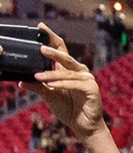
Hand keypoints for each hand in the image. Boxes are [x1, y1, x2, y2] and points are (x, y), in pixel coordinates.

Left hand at [20, 23, 105, 141]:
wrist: (84, 126)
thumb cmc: (69, 109)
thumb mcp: (49, 96)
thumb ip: (38, 87)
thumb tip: (21, 81)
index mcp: (69, 70)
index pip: (60, 50)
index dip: (51, 38)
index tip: (41, 27)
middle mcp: (79, 72)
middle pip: (66, 57)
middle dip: (52, 52)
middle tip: (40, 47)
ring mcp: (87, 80)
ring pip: (67, 73)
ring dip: (52, 75)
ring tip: (38, 76)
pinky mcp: (91, 89)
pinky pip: (74, 84)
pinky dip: (62, 85)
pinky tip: (51, 86)